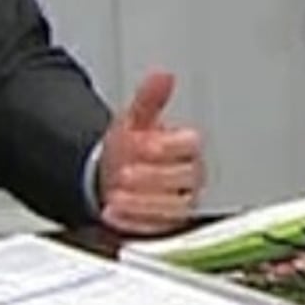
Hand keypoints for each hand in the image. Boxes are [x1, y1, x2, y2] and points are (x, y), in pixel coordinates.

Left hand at [92, 69, 203, 235]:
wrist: (118, 175)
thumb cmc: (134, 148)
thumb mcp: (138, 119)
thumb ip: (150, 99)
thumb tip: (163, 75)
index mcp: (189, 148)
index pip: (190, 146)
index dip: (167, 146)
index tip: (145, 145)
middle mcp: (191, 176)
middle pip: (184, 180)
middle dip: (152, 178)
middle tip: (125, 174)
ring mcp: (181, 202)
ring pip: (173, 208)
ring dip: (142, 204)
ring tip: (115, 196)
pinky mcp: (168, 225)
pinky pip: (157, 228)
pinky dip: (133, 222)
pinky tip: (113, 213)